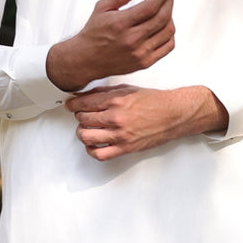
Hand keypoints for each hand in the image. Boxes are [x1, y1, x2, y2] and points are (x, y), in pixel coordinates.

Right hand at [46, 0, 174, 90]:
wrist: (86, 60)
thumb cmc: (93, 34)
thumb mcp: (102, 8)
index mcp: (121, 24)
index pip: (150, 6)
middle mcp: (132, 39)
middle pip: (162, 17)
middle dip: (169, 1)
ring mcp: (140, 53)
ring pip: (168, 31)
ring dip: (170, 16)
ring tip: (164, 9)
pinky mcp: (145, 62)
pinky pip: (168, 47)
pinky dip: (170, 34)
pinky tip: (164, 26)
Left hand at [66, 84, 228, 160]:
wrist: (172, 114)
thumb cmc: (153, 100)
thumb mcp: (127, 88)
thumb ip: (105, 92)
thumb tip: (85, 95)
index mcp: (116, 100)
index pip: (84, 103)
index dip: (73, 104)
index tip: (70, 105)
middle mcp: (116, 117)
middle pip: (83, 119)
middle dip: (79, 116)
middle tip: (81, 115)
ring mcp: (120, 134)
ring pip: (86, 136)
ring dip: (82, 132)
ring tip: (85, 128)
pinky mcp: (125, 148)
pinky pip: (100, 154)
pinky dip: (91, 150)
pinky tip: (93, 144)